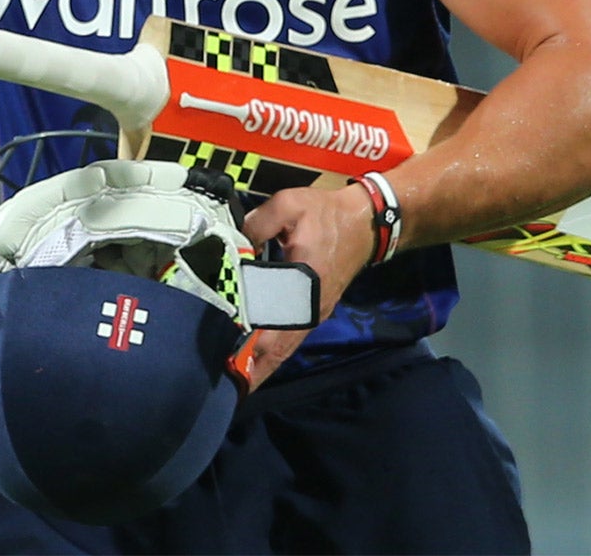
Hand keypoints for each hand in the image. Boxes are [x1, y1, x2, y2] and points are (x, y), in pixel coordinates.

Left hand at [235, 181, 378, 389]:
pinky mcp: (315, 310)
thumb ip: (257, 223)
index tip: (230, 360)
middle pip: (281, 347)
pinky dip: (274, 353)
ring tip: (236, 382)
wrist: (365, 222)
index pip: (275, 321)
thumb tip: (233, 243)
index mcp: (306, 281)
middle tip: (225, 385)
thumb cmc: (326, 214)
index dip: (253, 343)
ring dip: (263, 365)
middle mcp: (312, 306)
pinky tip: (256, 361)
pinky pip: (292, 339)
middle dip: (254, 368)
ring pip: (286, 347)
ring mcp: (315, 312)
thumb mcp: (289, 205)